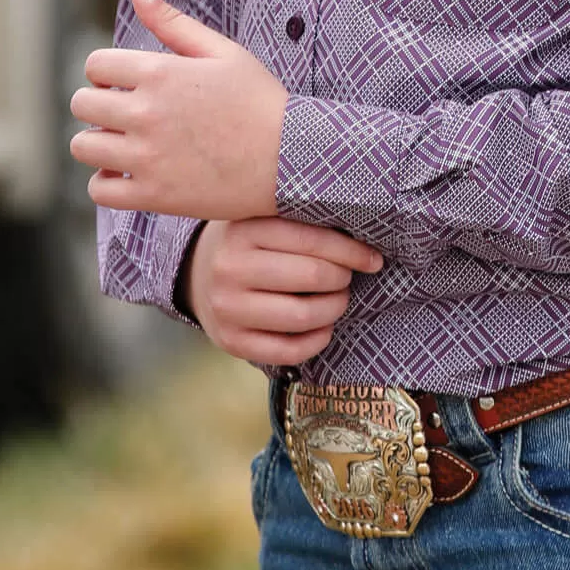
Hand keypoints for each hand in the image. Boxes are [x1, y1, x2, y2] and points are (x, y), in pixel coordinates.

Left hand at [69, 0, 288, 220]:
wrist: (291, 159)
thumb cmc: (259, 100)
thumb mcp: (222, 51)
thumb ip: (173, 21)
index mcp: (160, 72)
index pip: (95, 65)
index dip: (106, 71)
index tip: (123, 81)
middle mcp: (146, 113)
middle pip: (82, 103)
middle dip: (98, 102)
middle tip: (124, 111)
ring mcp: (147, 157)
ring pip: (82, 146)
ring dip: (98, 142)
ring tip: (124, 142)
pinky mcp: (153, 194)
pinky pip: (98, 190)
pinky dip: (106, 182)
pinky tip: (128, 173)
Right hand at [187, 217, 383, 366]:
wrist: (197, 274)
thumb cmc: (249, 242)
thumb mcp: (264, 218)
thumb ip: (302, 221)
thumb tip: (364, 236)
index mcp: (243, 230)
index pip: (311, 239)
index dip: (351, 251)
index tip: (372, 258)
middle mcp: (229, 268)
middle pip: (312, 276)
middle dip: (342, 278)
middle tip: (348, 277)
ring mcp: (227, 309)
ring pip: (302, 316)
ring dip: (334, 308)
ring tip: (338, 299)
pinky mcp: (230, 342)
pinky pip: (288, 350)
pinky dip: (318, 340)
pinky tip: (324, 327)